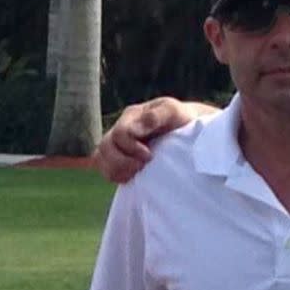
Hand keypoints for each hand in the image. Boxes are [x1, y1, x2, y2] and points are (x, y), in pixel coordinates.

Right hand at [94, 97, 212, 182]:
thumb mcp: (173, 112)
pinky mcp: (120, 159)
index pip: (120, 134)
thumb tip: (134, 130)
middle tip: (142, 166)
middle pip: (104, 147)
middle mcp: (120, 129)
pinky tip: (130, 178)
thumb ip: (156, 116)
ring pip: (100, 158)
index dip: (131, 147)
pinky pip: (105, 169)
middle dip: (122, 161)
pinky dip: (114, 175)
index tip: (150, 155)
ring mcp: (118, 145)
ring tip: (135, 173)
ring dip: (115, 169)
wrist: (189, 129)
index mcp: (132, 116)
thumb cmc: (181, 118)